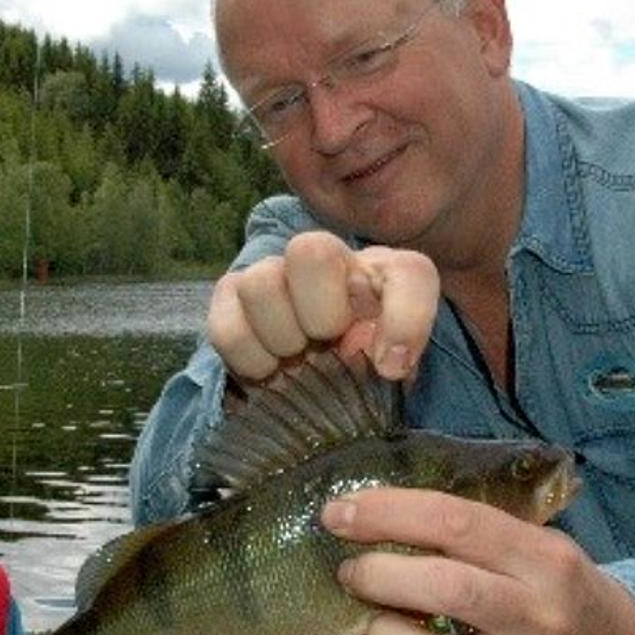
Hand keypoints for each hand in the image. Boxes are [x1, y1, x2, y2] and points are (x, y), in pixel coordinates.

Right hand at [208, 230, 438, 381]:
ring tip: (295, 360)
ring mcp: (276, 273)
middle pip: (311, 250)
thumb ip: (403, 360)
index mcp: (383, 276)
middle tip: (326, 347)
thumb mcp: (398, 369)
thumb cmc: (363, 368)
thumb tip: (384, 364)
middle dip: (320, 314)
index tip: (391, 368)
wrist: (320, 384)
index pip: (407, 273)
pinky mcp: (232, 296)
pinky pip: (226, 325)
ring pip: (260, 282)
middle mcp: (329, 261)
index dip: (405, 318)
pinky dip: (248, 357)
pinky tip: (269, 369)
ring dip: (280, 337)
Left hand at [324, 488, 634, 634]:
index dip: (391, 514)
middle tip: (348, 568)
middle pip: (445, 589)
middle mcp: (534, 614)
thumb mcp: (538, 544)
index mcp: (544, 559)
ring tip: (362, 618)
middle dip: (378, 575)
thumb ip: (471, 533)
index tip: (342, 512)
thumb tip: (376, 519)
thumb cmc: (562, 586)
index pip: (458, 523)